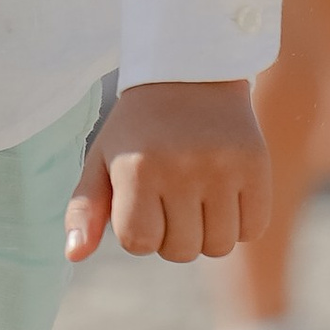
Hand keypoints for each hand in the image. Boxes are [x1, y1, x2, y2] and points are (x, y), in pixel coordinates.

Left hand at [65, 79, 269, 264]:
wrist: (191, 73)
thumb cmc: (138, 127)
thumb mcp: (102, 159)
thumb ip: (84, 209)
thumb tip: (74, 256)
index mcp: (137, 168)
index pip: (139, 243)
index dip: (139, 231)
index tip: (140, 202)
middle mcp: (181, 167)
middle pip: (181, 250)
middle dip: (173, 235)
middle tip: (170, 197)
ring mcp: (222, 167)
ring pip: (219, 246)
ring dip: (207, 234)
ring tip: (198, 197)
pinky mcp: (255, 165)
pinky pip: (253, 228)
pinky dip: (240, 224)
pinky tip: (226, 195)